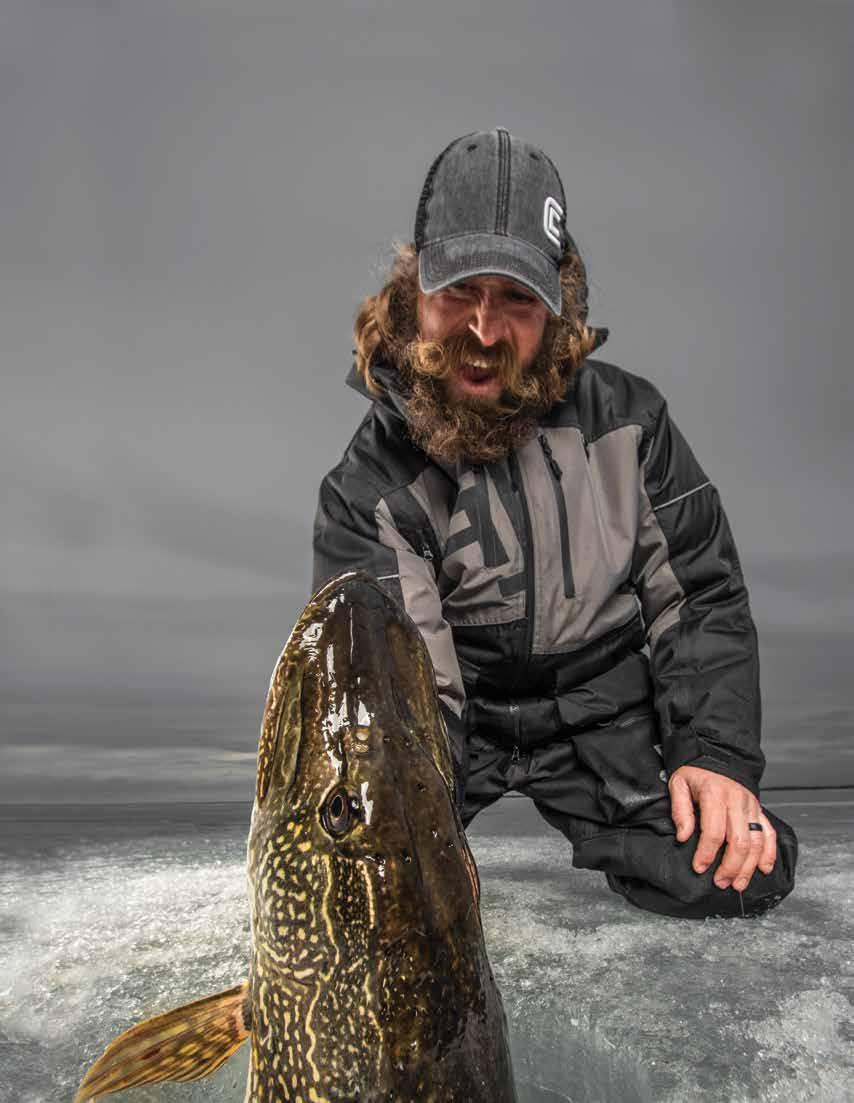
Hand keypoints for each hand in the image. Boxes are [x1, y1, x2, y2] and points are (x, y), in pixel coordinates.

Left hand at [668, 765, 776, 891]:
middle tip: (720, 882)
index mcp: (715, 794)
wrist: (717, 757)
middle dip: (730, 867)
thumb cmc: (696, 774)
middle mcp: (737, 801)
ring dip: (748, 866)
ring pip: (756, 842)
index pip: (714, 831)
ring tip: (738, 884)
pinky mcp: (759, 810)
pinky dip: (769, 853)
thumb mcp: (679, 785)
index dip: (707, 853)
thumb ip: (680, 811)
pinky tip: (764, 869)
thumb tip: (683, 837)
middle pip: (739, 841)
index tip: (699, 868)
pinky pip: (769, 834)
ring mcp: (751, 806)